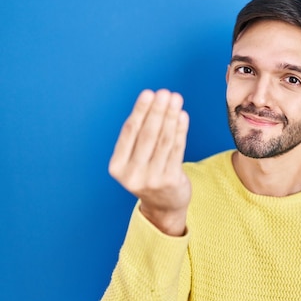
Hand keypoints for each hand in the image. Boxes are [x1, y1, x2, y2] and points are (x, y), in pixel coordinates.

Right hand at [109, 89, 190, 235]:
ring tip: (176, 99)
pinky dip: (180, 131)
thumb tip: (152, 103)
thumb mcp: (134, 161)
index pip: (130, 132)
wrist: (164, 207)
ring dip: (170, 116)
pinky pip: (177, 150)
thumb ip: (138, 138)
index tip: (149, 93)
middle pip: (147, 135)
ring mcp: (152, 179)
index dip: (140, 111)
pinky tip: (182, 116)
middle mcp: (132, 174)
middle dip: (157, 111)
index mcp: (117, 167)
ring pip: (163, 140)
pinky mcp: (170, 180)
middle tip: (165, 93)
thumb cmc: (149, 175)